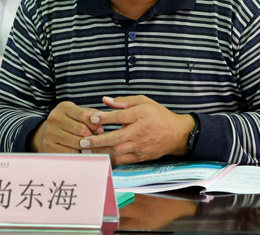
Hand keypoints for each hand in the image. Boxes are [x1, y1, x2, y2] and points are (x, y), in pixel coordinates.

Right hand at [31, 101, 102, 152]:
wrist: (47, 133)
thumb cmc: (68, 123)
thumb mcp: (77, 114)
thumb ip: (91, 115)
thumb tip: (102, 122)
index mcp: (63, 107)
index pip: (85, 115)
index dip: (95, 124)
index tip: (100, 130)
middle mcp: (54, 118)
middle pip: (81, 130)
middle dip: (91, 136)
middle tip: (95, 140)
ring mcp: (50, 133)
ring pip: (77, 142)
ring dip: (85, 146)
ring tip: (88, 145)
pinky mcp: (49, 147)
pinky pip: (71, 153)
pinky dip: (78, 153)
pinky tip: (78, 151)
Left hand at [79, 95, 194, 165]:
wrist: (176, 134)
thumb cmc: (158, 115)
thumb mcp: (143, 101)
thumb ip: (123, 101)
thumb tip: (105, 100)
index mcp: (140, 115)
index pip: (120, 117)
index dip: (105, 117)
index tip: (92, 118)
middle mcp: (139, 132)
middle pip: (116, 138)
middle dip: (98, 140)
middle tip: (83, 141)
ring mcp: (139, 146)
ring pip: (117, 152)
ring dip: (100, 152)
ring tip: (85, 151)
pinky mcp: (140, 157)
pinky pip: (122, 161)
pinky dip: (109, 160)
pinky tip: (98, 158)